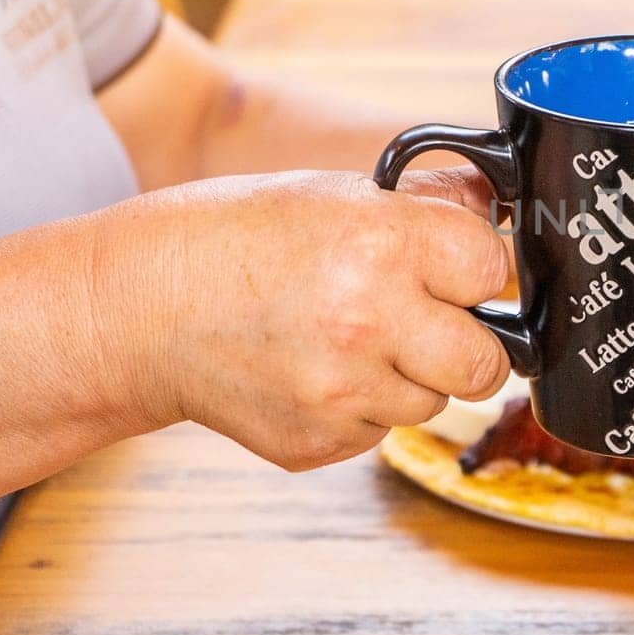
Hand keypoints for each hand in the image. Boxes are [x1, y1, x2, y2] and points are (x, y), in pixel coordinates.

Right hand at [97, 167, 509, 470]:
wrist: (140, 308)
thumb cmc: (235, 240)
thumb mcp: (334, 193)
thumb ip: (426, 204)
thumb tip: (492, 203)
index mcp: (382, 244)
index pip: (493, 270)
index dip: (477, 270)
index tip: (459, 271)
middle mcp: (369, 321)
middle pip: (487, 364)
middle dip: (467, 343)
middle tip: (427, 322)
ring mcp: (343, 392)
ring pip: (433, 402)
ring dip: (408, 377)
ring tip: (347, 339)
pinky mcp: (319, 441)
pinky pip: (379, 432)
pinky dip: (360, 408)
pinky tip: (313, 370)